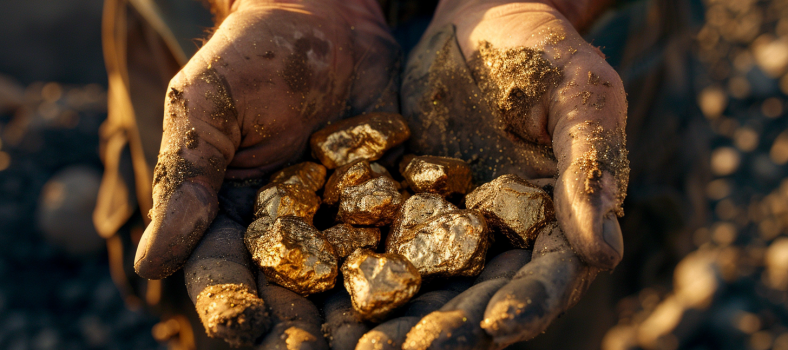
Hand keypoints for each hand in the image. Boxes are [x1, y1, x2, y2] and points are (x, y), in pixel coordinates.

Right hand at [131, 0, 398, 346]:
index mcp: (230, 214)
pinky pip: (402, 242)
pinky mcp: (391, 204)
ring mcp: (342, 221)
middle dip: (300, 329)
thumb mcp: (208, 106)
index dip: (230, 302)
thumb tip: (151, 263)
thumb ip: (186, 178)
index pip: (222, 270)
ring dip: (359, 318)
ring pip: (347, 281)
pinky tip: (429, 295)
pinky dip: (414, 271)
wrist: (329, 16)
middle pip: (289, 292)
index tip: (243, 328)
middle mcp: (287, 231)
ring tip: (377, 346)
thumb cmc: (253, 53)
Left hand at [355, 0, 627, 347]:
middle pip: (481, 297)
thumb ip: (592, 165)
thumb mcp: (577, 93)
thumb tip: (606, 248)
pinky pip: (384, 252)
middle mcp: (506, 238)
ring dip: (401, 323)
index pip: (546, 277)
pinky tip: (331, 304)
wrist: (473, 21)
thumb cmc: (539, 49)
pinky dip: (362, 281)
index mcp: (559, 220)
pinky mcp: (408, 213)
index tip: (495, 326)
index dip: (524, 305)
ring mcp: (454, 230)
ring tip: (365, 349)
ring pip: (429, 289)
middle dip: (451, 329)